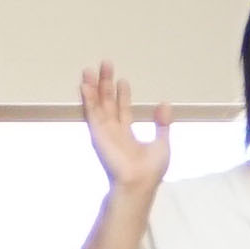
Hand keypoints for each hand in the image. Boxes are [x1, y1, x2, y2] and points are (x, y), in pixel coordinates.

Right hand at [80, 62, 169, 199]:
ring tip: (90, 69)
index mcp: (127, 134)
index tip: (122, 80)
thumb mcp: (162, 144)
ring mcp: (104, 131)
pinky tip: (84, 85)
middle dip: (106, 83)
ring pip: (97, 104)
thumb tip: (165, 104)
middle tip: (105, 65)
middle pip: (107, 102)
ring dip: (93, 87)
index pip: (123, 110)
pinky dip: (87, 98)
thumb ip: (162, 124)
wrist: (138, 183)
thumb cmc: (150, 170)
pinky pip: (91, 112)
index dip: (122, 95)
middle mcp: (113, 130)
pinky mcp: (97, 132)